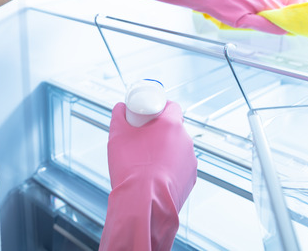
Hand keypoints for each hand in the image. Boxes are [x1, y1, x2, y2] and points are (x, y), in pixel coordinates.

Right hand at [99, 101, 196, 250]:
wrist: (143, 202)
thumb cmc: (131, 167)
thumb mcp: (117, 135)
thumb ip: (118, 116)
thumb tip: (120, 108)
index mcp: (171, 124)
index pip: (172, 106)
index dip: (160, 108)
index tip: (149, 113)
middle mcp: (185, 140)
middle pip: (174, 128)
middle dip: (160, 131)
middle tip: (143, 137)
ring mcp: (190, 160)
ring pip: (177, 149)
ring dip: (165, 151)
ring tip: (147, 162)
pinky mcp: (190, 178)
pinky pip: (180, 167)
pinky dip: (170, 169)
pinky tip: (155, 176)